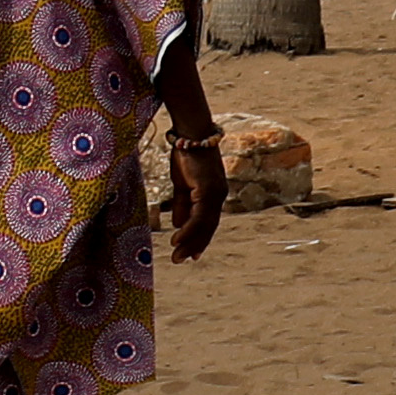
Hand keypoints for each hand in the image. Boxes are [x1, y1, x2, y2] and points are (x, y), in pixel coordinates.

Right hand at [163, 119, 228, 264]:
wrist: (190, 134)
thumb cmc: (186, 154)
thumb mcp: (182, 184)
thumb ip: (182, 204)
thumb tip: (178, 224)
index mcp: (214, 194)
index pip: (208, 221)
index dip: (201, 238)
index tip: (193, 253)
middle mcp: (218, 196)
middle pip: (208, 227)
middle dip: (195, 245)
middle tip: (182, 260)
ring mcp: (215, 194)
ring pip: (204, 225)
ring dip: (190, 242)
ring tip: (178, 255)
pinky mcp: (207, 190)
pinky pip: (198, 216)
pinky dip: (189, 230)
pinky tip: (177, 238)